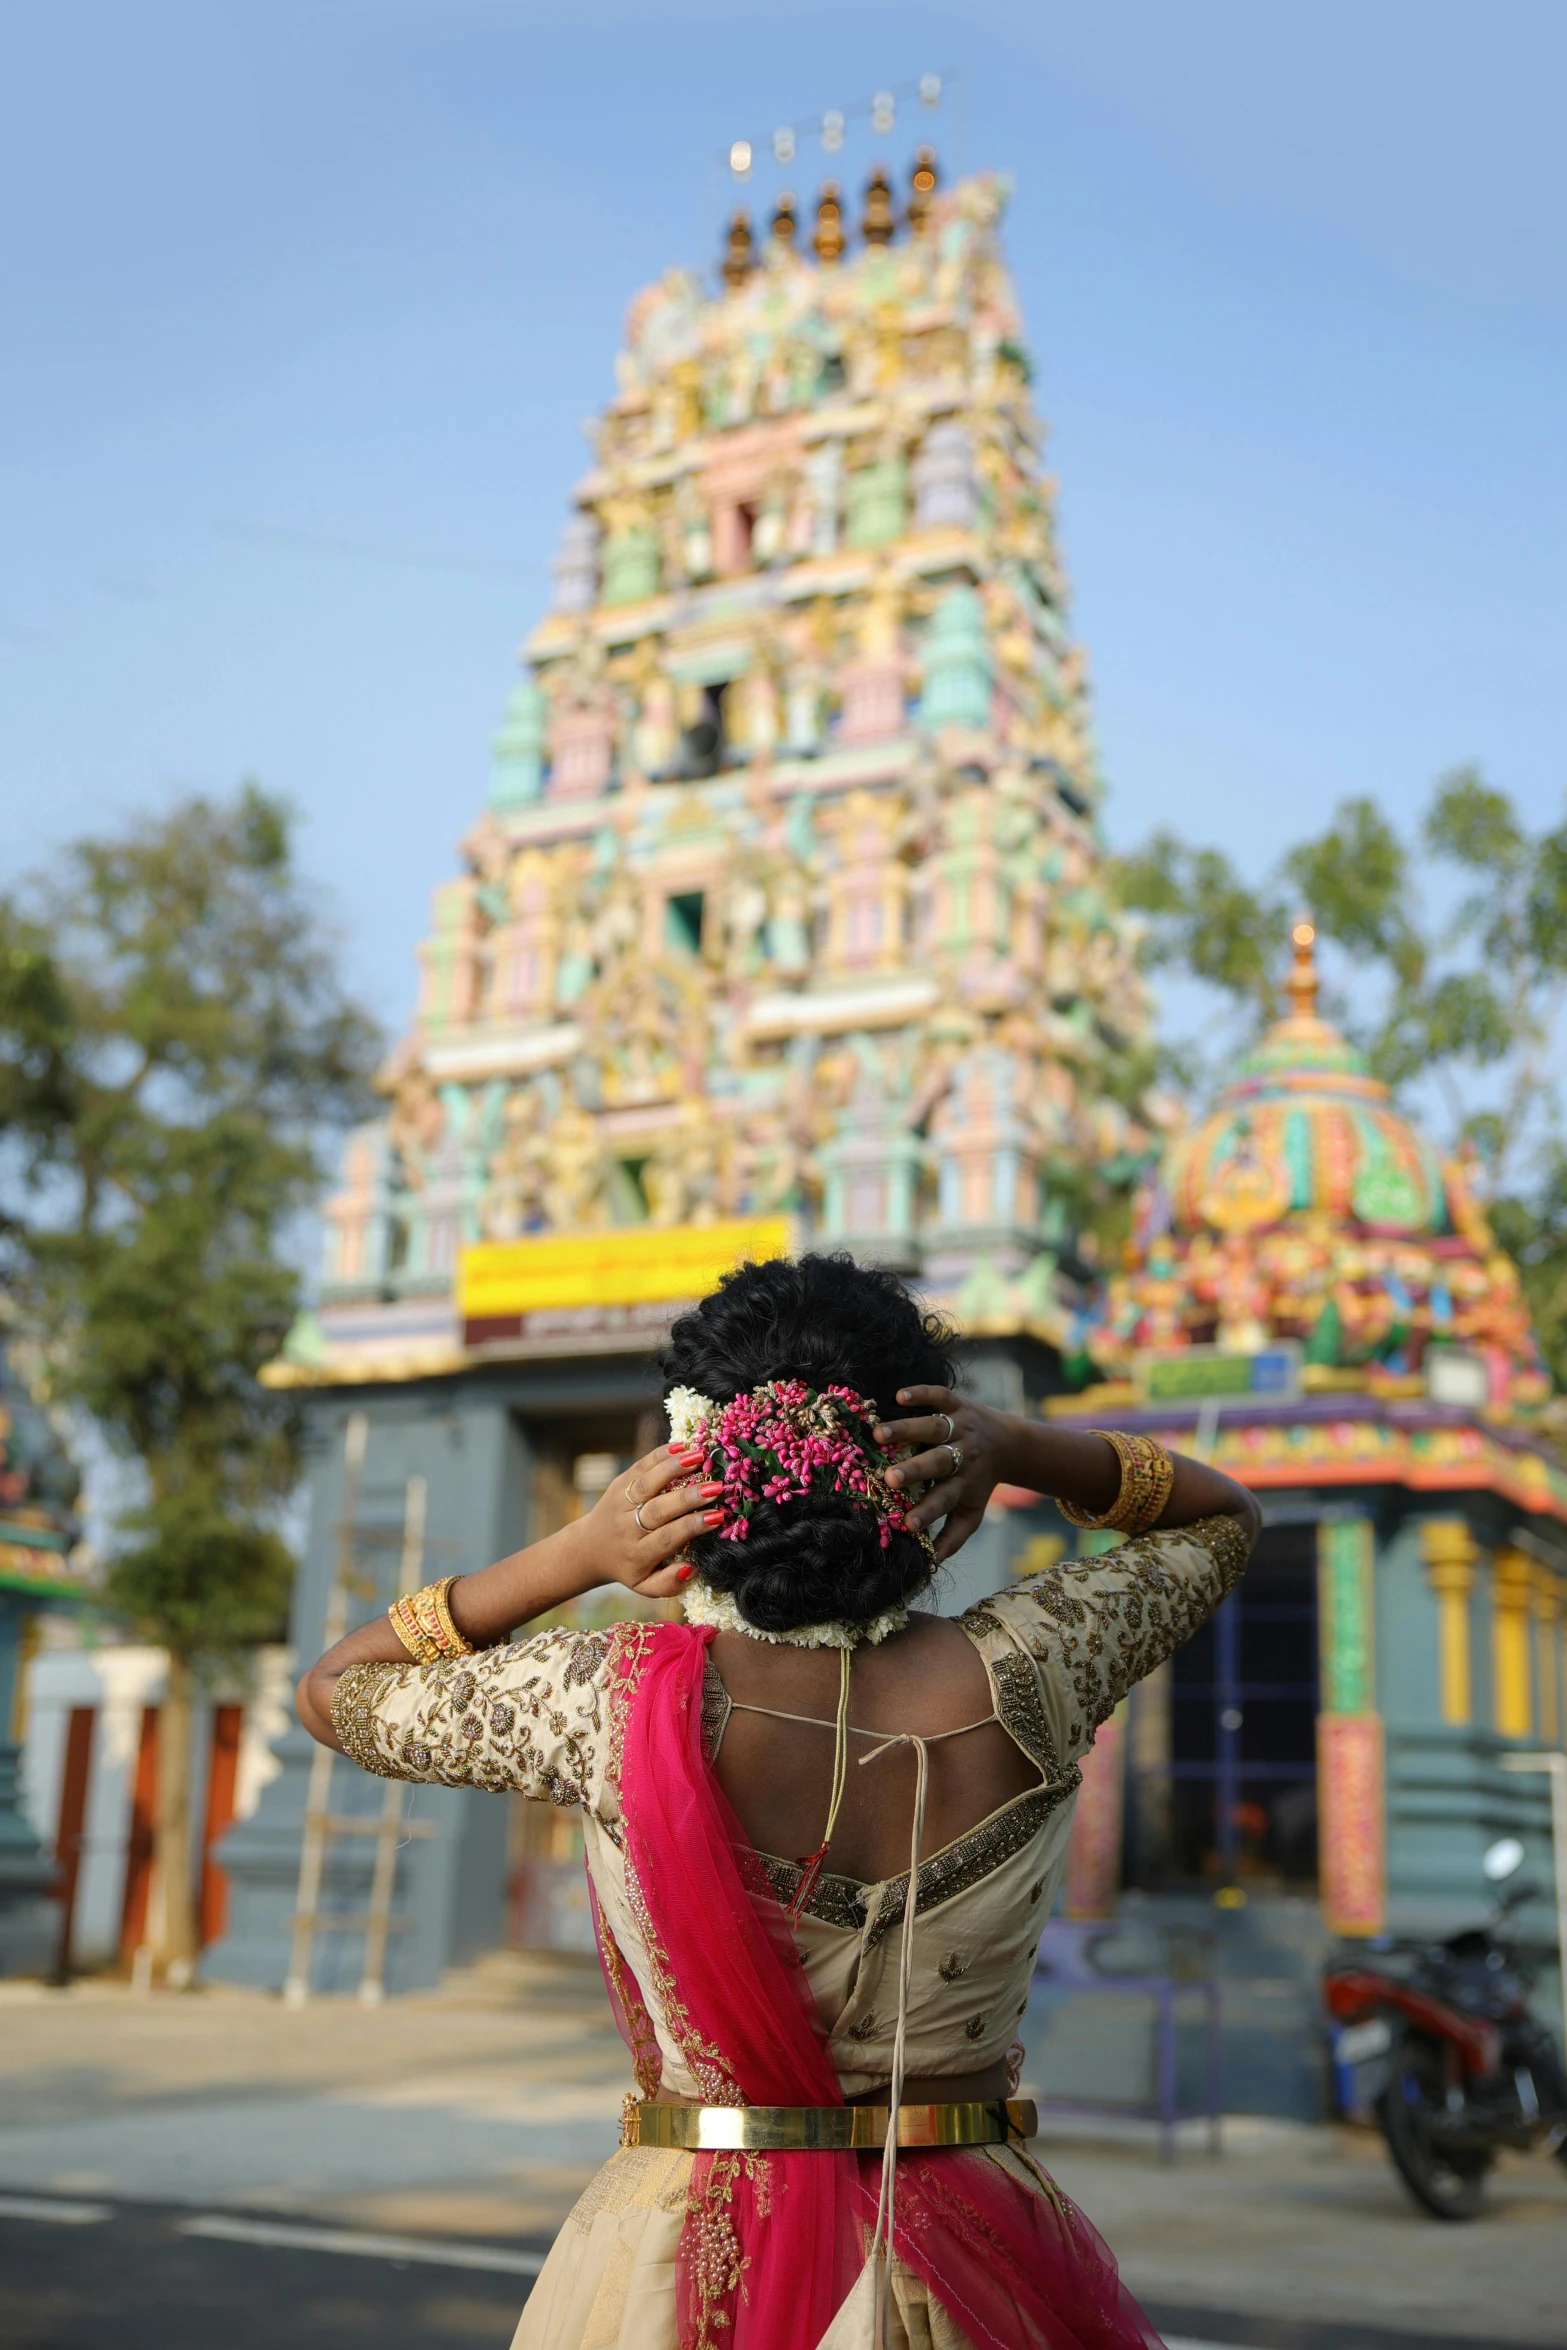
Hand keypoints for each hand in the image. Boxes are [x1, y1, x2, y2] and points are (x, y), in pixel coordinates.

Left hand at [574, 1442, 724, 1599]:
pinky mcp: (618, 1484)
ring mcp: (620, 1503)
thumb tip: (692, 1567)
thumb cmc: (629, 1566)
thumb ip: (668, 1584)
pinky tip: (681, 1446)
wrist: (590, 1548)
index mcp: (638, 1554)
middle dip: (688, 1497)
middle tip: (716, 1487)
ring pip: (646, 1484)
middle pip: (658, 1510)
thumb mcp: (645, 1586)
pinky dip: (659, 1455)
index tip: (718, 1516)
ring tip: (700, 1457)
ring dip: (673, 1468)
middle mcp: (628, 1528)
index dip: (692, 1526)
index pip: (667, 1538)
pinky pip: (639, 1467)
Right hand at [874, 1387, 1014, 1562]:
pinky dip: (922, 1394)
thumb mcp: (972, 1512)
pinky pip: (941, 1396)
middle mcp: (963, 1455)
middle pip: (940, 1462)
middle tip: (890, 1478)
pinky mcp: (958, 1403)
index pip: (944, 1500)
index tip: (907, 1525)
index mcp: (963, 1484)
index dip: (928, 1513)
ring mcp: (960, 1427)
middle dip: (916, 1470)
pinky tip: (899, 1397)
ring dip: (908, 1430)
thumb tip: (930, 1564)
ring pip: (935, 1427)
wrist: (1010, 1444)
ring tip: (879, 1434)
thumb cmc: (979, 1483)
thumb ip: (952, 1537)